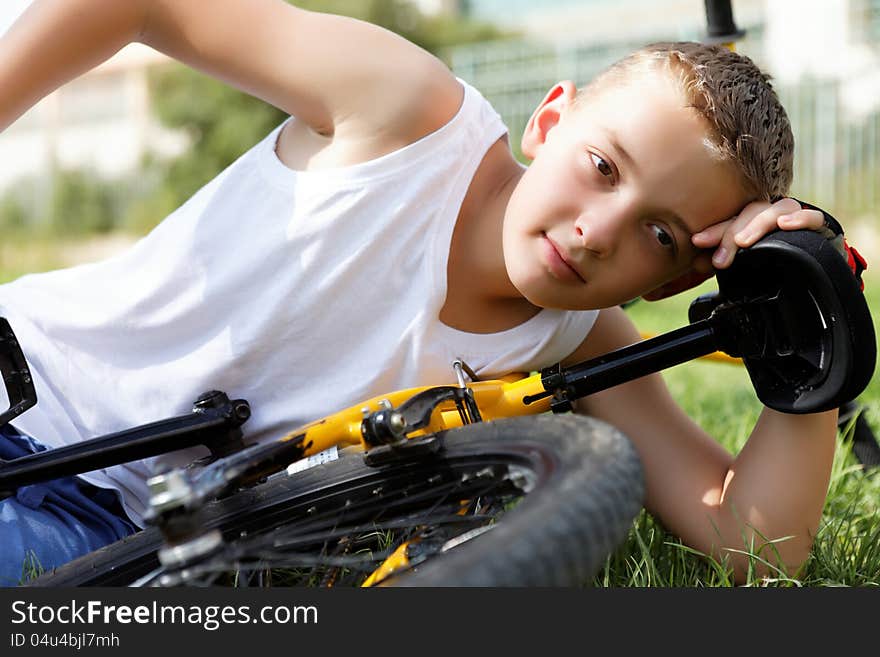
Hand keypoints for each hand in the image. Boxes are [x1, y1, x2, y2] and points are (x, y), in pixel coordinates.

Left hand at [691, 197, 825, 268]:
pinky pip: (813, 217)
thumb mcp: (741, 264)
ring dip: (759, 224)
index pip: (731, 219)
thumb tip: (697, 263)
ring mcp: (795, 218)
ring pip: (778, 209)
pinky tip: (786, 225)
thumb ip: (721, 260)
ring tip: (744, 242)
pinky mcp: (818, 227)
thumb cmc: (770, 265)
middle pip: (751, 212)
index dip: (714, 230)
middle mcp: (771, 216)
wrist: (813, 273)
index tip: (697, 241)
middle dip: (732, 234)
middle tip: (720, 259)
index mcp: (751, 221)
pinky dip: (800, 219)